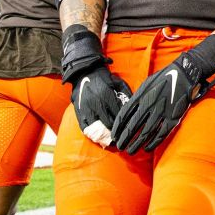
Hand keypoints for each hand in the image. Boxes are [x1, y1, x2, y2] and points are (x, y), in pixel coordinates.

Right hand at [62, 27, 130, 145]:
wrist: (85, 72)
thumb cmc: (105, 78)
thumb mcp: (118, 83)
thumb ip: (127, 94)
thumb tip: (136, 108)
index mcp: (107, 95)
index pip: (118, 115)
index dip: (124, 125)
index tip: (129, 133)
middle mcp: (96, 102)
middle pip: (108, 123)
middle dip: (115, 133)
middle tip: (121, 141)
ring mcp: (86, 107)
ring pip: (96, 127)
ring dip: (103, 136)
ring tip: (110, 142)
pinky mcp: (78, 110)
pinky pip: (84, 126)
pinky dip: (91, 133)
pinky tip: (97, 137)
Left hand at [112, 50, 213, 153]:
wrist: (183, 74)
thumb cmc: (163, 79)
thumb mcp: (145, 85)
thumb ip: (137, 99)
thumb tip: (127, 113)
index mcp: (141, 97)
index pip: (124, 116)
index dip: (118, 128)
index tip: (114, 136)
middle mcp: (149, 105)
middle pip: (133, 127)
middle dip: (124, 139)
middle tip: (120, 147)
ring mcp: (161, 112)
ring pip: (146, 133)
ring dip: (136, 144)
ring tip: (130, 151)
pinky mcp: (173, 118)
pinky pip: (161, 134)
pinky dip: (153, 143)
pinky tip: (147, 148)